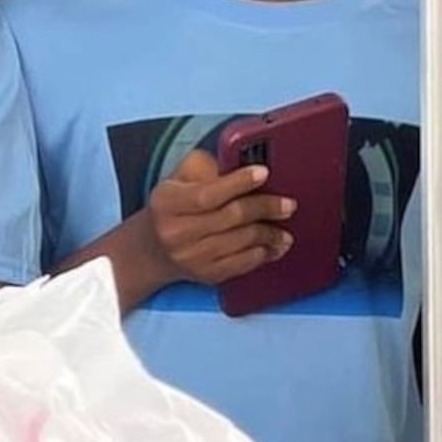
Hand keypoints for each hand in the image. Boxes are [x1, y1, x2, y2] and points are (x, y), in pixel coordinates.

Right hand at [147, 148, 295, 288]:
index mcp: (168, 202)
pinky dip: (263, 254)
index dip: (239, 182)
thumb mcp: (179, 178)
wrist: (153, 249)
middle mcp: (176, 232)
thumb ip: (207, 167)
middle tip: (288, 204)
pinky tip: (274, 246)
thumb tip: (243, 166)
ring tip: (285, 228)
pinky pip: (242, 264)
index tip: (264, 172)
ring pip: (242, 241)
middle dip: (265, 208)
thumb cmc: (173, 206)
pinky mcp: (206, 275)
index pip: (209, 193)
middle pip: (232, 216)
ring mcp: (192, 257)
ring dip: (270, 234)